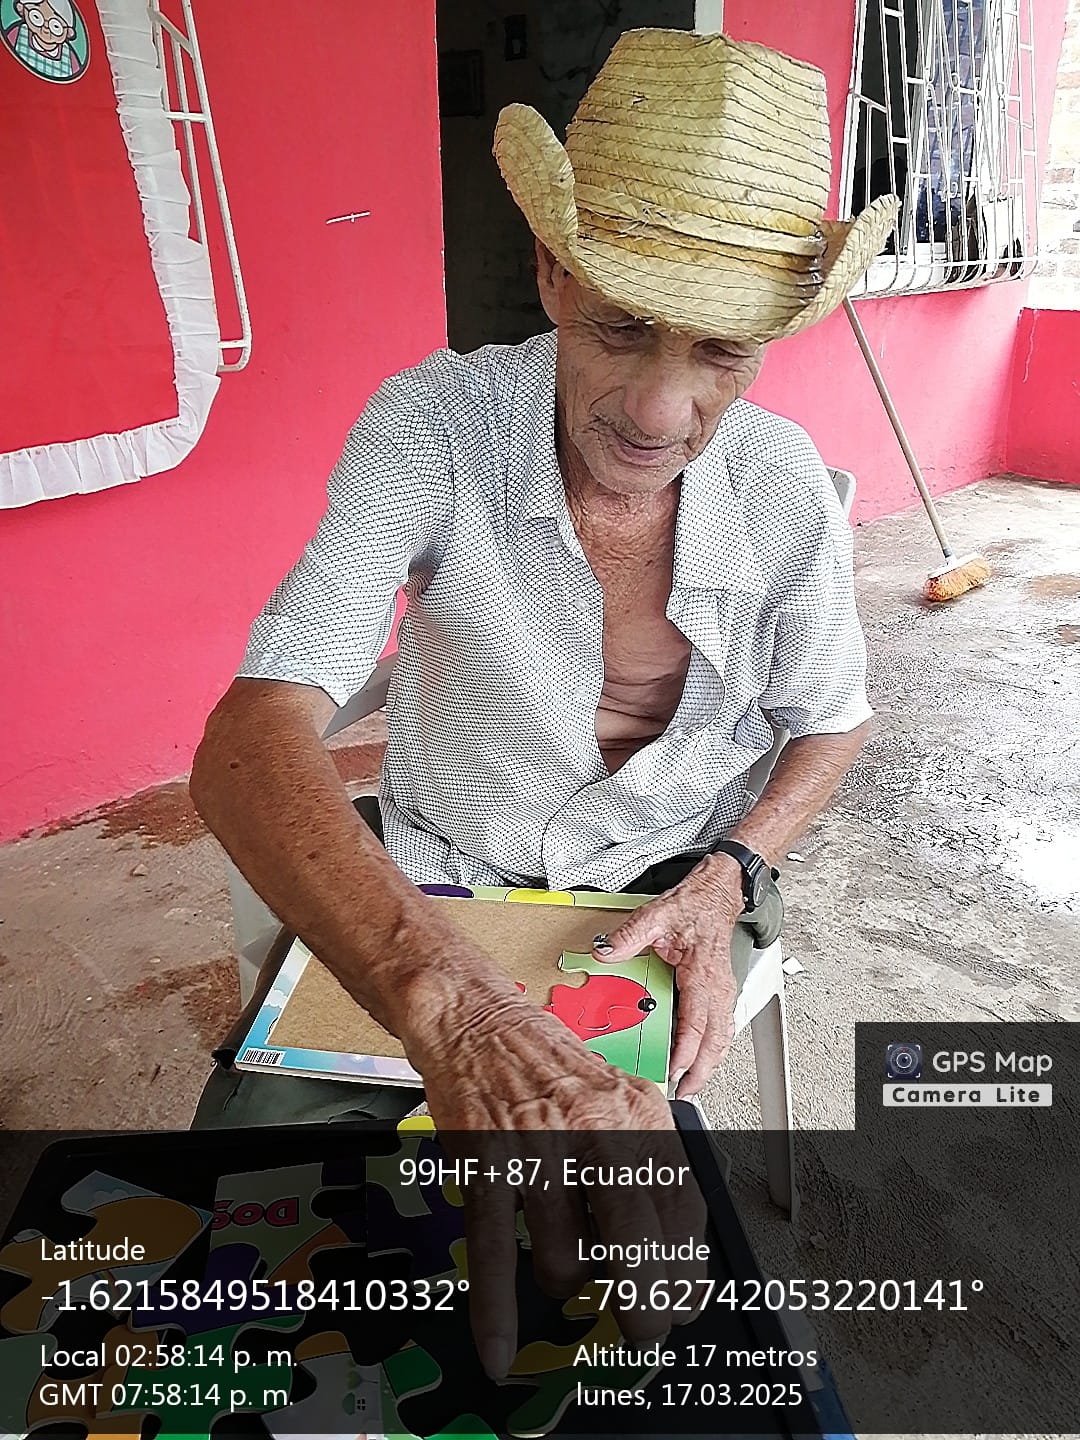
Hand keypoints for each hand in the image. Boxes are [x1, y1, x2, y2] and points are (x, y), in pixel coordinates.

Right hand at [406, 983, 706, 1380]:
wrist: (478, 1024)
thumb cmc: (552, 1071)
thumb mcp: (619, 1102)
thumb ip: (649, 1167)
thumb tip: (678, 1255)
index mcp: (637, 1116)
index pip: (681, 1210)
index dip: (687, 1271)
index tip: (686, 1303)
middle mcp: (593, 1130)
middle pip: (633, 1244)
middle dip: (644, 1306)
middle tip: (643, 1332)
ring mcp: (536, 1149)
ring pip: (564, 1259)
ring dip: (566, 1283)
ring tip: (564, 1272)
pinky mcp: (485, 1165)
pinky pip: (493, 1254)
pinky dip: (496, 1313)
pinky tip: (499, 1351)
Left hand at [592, 855, 743, 1098]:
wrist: (718, 893)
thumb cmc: (695, 904)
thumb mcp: (656, 914)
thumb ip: (628, 935)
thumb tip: (604, 952)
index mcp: (702, 974)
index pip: (696, 1022)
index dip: (686, 1050)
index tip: (674, 1068)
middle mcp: (717, 986)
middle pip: (716, 1039)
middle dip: (702, 1070)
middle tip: (685, 1092)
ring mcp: (722, 989)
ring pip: (722, 1036)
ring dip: (710, 1062)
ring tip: (693, 1083)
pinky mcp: (721, 989)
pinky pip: (722, 1025)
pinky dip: (713, 1046)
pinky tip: (702, 1055)